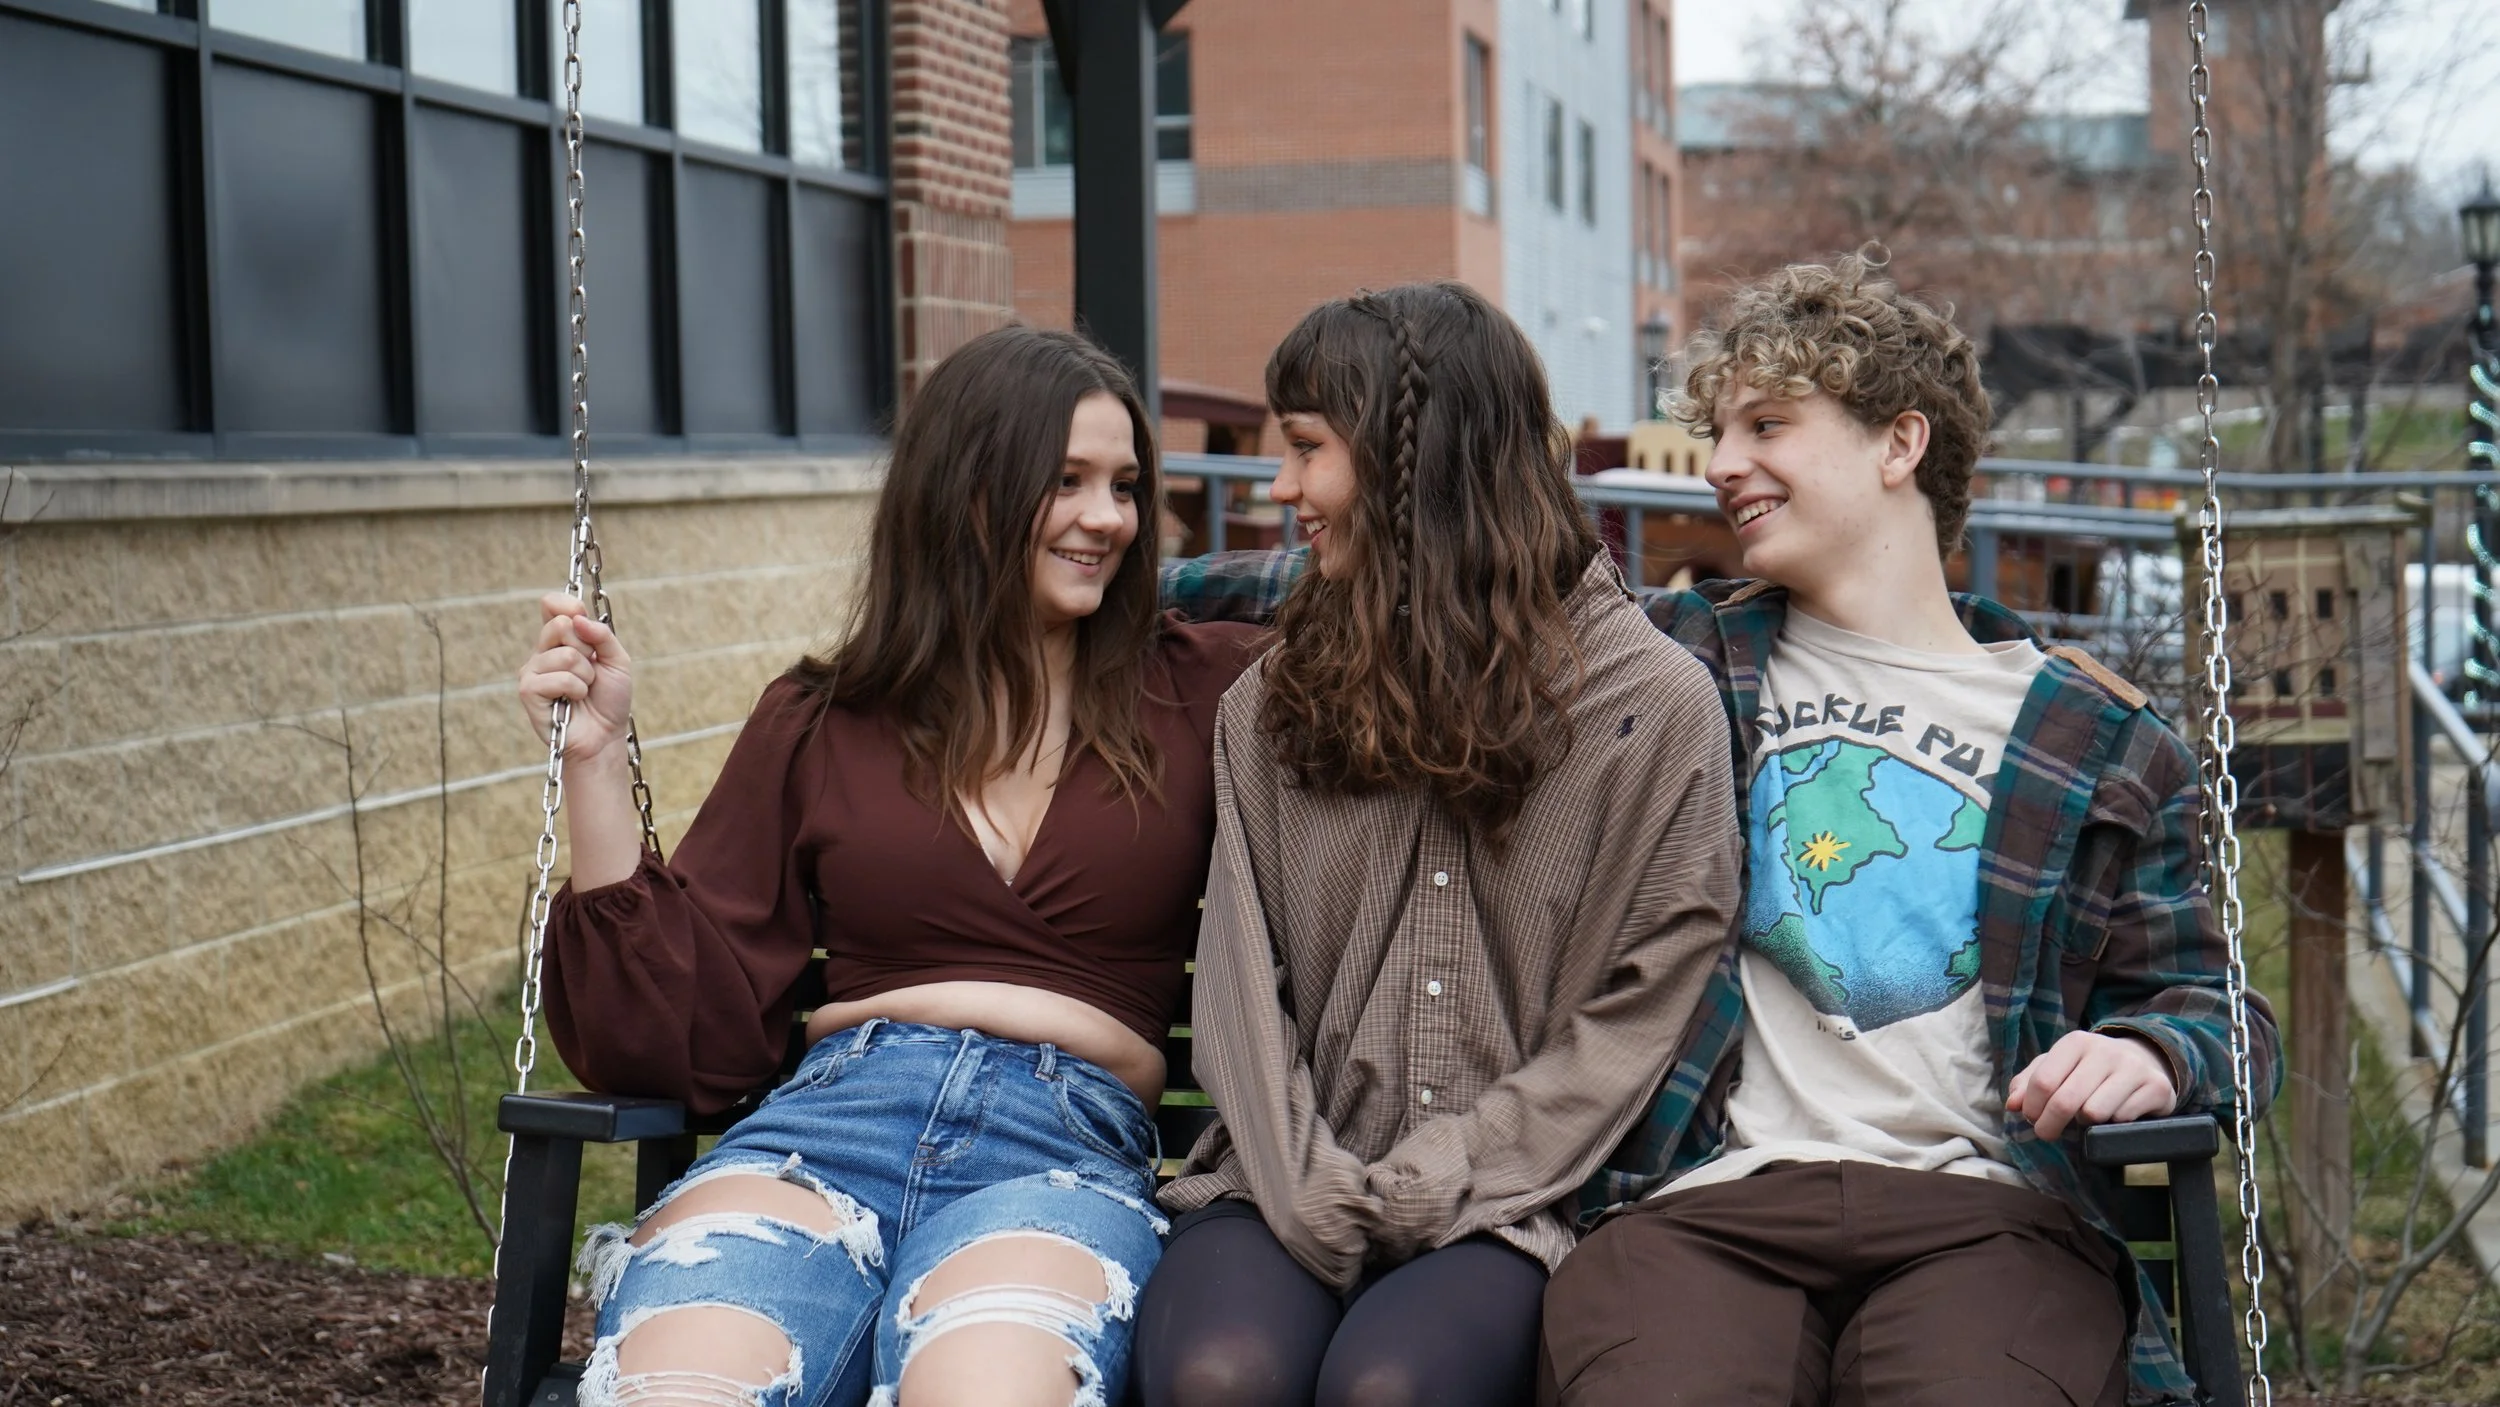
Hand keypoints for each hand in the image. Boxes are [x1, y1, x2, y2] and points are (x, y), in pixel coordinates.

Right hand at [517, 593, 635, 760]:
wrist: (606, 735)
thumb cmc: (610, 699)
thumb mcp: (617, 660)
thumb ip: (602, 635)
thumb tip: (578, 618)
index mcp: (561, 639)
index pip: (551, 604)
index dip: (568, 605)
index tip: (582, 619)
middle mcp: (542, 651)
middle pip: (560, 624)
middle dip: (587, 648)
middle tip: (590, 670)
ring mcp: (532, 670)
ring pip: (565, 655)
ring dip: (586, 676)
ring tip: (584, 690)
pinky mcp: (528, 691)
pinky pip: (558, 678)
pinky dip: (576, 689)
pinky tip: (573, 701)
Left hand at [2008, 1030, 2176, 1140]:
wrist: (2144, 1061)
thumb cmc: (2088, 1069)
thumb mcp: (2057, 1067)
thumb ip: (2029, 1083)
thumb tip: (2013, 1104)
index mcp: (2076, 1042)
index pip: (2043, 1081)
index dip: (2032, 1107)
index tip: (2032, 1118)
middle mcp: (2105, 1051)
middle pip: (2066, 1101)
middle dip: (2050, 1124)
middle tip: (2047, 1132)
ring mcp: (2133, 1068)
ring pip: (2094, 1113)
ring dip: (2085, 1123)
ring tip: (2086, 1116)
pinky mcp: (2157, 1088)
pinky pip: (2123, 1120)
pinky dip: (2112, 1124)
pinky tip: (2113, 1114)